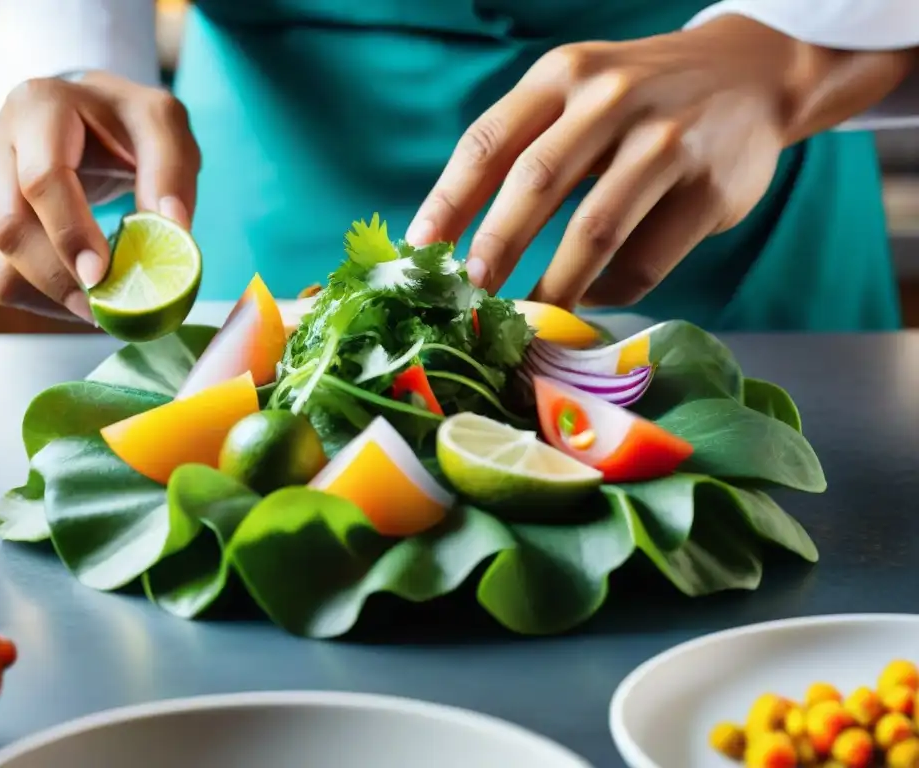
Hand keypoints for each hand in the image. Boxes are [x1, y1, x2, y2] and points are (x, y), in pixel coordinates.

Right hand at [0, 71, 200, 321]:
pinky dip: (44, 300)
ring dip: (54, 297)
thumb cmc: (123, 122)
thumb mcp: (162, 126)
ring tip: (103, 305)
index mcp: (38, 107)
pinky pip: (1, 279)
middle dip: (62, 278)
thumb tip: (172, 230)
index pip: (42, 180)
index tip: (102, 276)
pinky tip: (81, 293)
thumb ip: (171, 172)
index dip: (71, 233)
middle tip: (111, 306)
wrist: (84, 116)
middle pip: (10, 229)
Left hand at [408, 16, 905, 307]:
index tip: (420, 252)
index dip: (447, 203)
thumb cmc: (636, 101)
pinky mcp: (710, 188)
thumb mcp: (575, 94)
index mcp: (562, 75)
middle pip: (535, 184)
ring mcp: (667, 141)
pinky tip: (592, 297)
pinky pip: (645, 261)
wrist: (748, 77)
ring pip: (594, 231)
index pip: (487, 142)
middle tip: (470, 296)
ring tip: (527, 318)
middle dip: (494, 249)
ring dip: (553, 287)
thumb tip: (456, 241)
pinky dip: (609, 292)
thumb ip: (524, 148)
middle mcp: (611, 98)